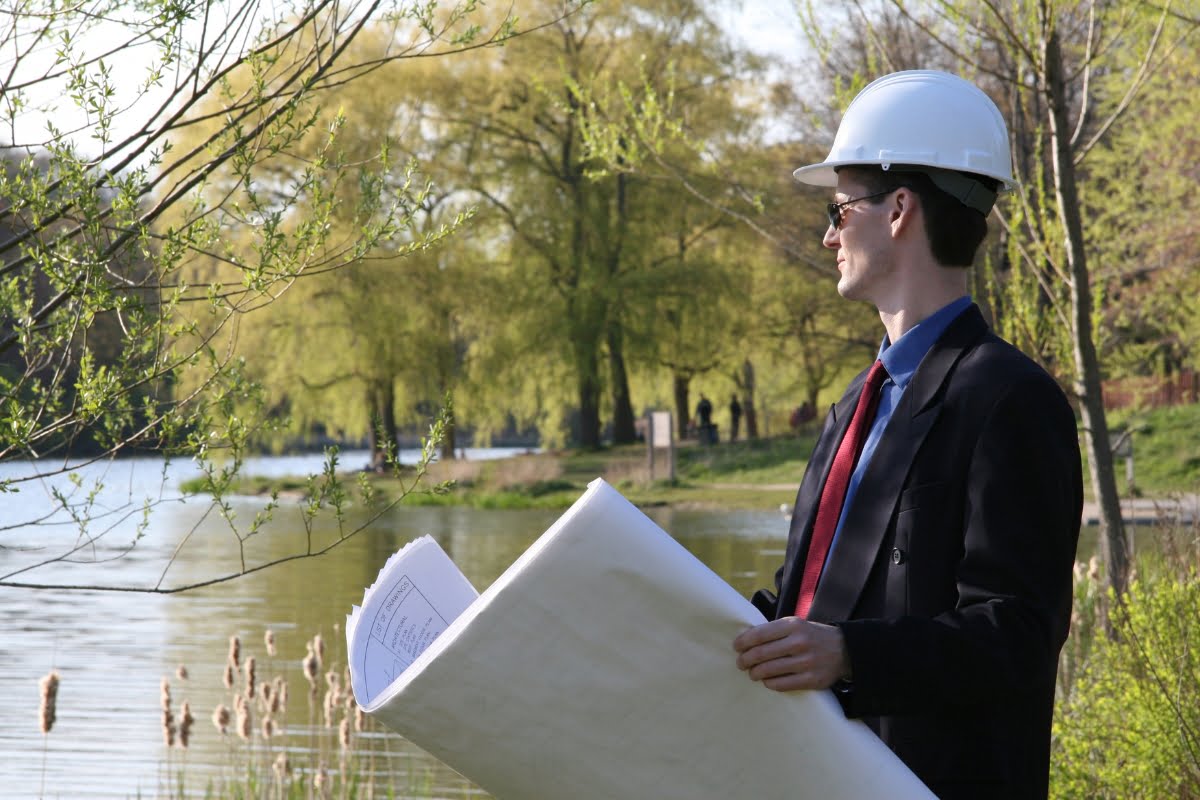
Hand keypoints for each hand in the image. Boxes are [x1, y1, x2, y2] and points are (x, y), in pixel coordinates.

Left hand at [732, 617, 849, 691]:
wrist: (844, 650)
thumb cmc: (811, 636)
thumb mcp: (795, 624)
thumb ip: (773, 630)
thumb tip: (745, 640)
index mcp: (793, 625)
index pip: (759, 634)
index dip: (743, 642)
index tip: (736, 647)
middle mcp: (799, 642)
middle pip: (761, 654)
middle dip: (745, 660)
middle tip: (740, 663)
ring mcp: (806, 662)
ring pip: (768, 671)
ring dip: (755, 673)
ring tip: (752, 673)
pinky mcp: (811, 679)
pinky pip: (781, 684)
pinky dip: (769, 683)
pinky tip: (767, 681)